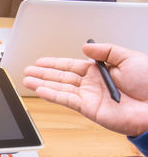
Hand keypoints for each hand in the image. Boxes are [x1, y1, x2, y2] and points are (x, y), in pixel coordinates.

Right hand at [23, 43, 147, 135]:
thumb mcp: (128, 57)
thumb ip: (105, 51)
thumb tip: (85, 48)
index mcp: (98, 71)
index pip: (70, 65)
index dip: (53, 63)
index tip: (40, 61)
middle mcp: (90, 84)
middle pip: (60, 76)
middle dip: (42, 73)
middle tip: (27, 71)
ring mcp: (88, 96)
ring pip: (59, 88)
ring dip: (42, 84)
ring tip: (27, 80)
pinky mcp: (88, 108)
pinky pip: (66, 100)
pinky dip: (52, 95)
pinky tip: (40, 90)